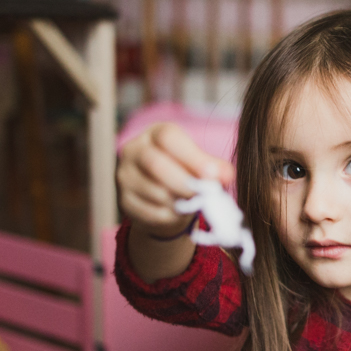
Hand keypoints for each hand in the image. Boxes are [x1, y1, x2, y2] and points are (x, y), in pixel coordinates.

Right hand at [117, 122, 235, 238]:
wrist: (164, 198)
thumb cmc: (185, 172)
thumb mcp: (200, 164)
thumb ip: (214, 167)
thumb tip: (226, 175)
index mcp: (155, 133)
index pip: (168, 138)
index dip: (193, 157)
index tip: (213, 175)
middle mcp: (134, 150)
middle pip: (155, 163)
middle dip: (184, 182)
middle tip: (204, 194)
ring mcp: (125, 175)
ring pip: (153, 191)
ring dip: (179, 202)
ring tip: (192, 203)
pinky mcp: (124, 200)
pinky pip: (148, 212)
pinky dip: (169, 216)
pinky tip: (177, 213)